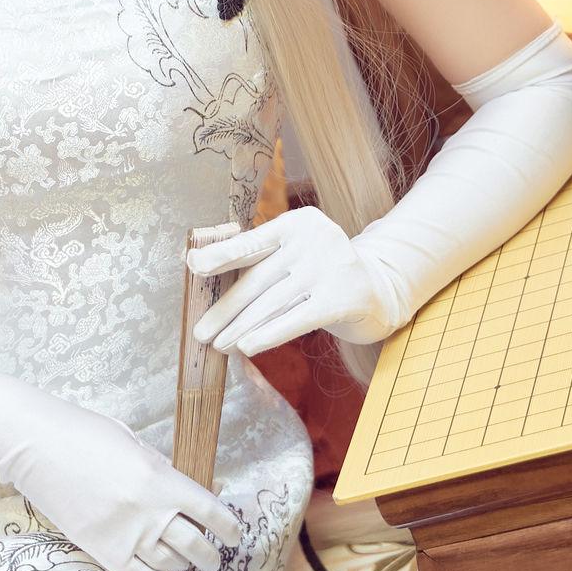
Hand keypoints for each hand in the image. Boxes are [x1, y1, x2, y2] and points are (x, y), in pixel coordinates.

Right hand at [0, 395, 243, 570]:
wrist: (37, 446)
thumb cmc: (84, 435)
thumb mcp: (135, 445)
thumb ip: (162, 472)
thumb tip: (187, 492)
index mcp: (161, 479)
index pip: (211, 512)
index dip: (228, 527)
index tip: (234, 534)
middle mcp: (150, 511)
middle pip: (196, 545)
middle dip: (211, 555)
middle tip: (214, 557)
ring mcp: (125, 534)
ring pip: (171, 564)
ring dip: (187, 567)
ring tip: (191, 566)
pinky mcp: (101, 550)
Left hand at [185, 206, 406, 355]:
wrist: (377, 290)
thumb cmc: (320, 273)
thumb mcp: (294, 255)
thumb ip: (260, 259)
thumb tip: (203, 271)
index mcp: (297, 223)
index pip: (252, 242)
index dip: (221, 255)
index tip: (194, 266)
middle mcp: (314, 239)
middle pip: (258, 279)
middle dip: (226, 309)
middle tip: (201, 332)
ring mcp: (330, 267)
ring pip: (272, 303)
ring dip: (241, 328)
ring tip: (219, 345)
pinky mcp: (342, 297)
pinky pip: (295, 319)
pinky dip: (268, 334)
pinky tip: (247, 347)